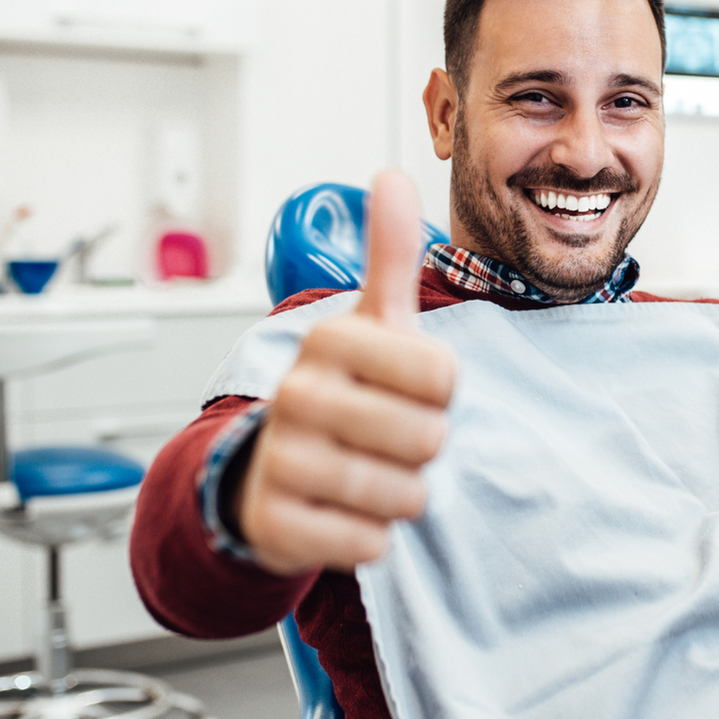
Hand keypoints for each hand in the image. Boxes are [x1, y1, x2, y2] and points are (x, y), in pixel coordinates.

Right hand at [236, 170, 456, 576]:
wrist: (274, 468)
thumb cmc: (346, 390)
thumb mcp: (372, 322)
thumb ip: (387, 253)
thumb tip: (391, 175)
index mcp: (331, 340)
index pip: (445, 379)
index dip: (442, 396)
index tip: (408, 391)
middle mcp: (297, 394)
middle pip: (428, 440)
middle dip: (423, 449)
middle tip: (389, 439)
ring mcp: (281, 459)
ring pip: (402, 495)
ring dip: (402, 494)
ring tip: (371, 474)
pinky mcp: (275, 522)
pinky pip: (368, 543)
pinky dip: (371, 537)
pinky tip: (346, 513)